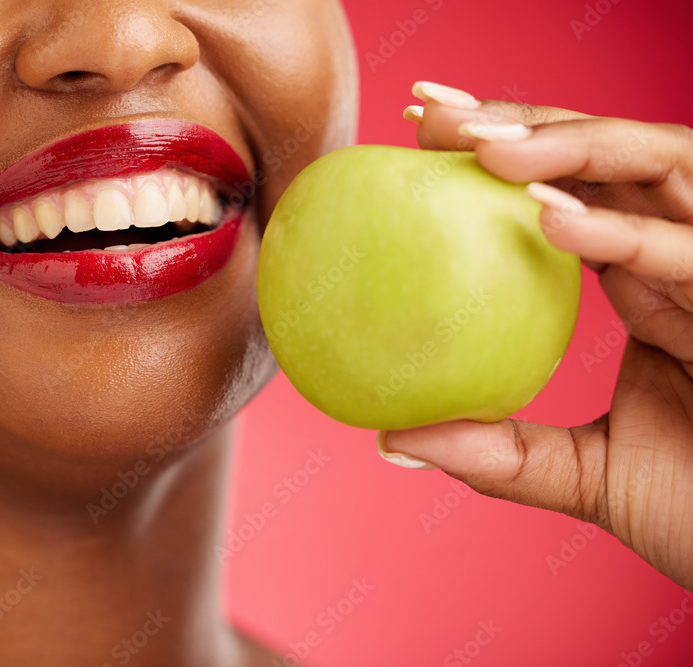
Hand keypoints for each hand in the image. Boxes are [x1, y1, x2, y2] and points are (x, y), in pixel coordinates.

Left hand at [382, 81, 692, 590]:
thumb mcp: (587, 477)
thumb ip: (499, 453)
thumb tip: (391, 439)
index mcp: (649, 283)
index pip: (574, 189)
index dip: (503, 150)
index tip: (417, 136)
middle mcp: (688, 260)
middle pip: (611, 156)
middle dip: (523, 121)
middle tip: (429, 116)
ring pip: (666, 169)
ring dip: (571, 148)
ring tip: (482, 148)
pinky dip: (625, 234)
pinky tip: (550, 223)